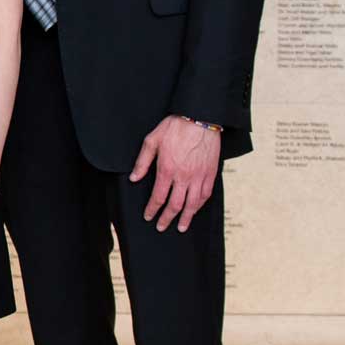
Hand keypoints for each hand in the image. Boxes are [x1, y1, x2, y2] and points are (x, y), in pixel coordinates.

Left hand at [130, 115, 221, 232]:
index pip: (158, 197)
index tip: (148, 217)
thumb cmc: (174, 127)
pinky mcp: (211, 173)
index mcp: (167, 170)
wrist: (200, 118)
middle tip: (162, 227)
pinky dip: (200, 205)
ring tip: (181, 227)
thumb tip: (134, 179)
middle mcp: (184, 176)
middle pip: (175, 205)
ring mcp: (199, 176)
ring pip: (193, 203)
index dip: (152, 210)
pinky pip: (206, 194)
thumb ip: (142, 162)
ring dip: (186, 217)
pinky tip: (195, 210)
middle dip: (167, 218)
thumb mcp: (151, 141)